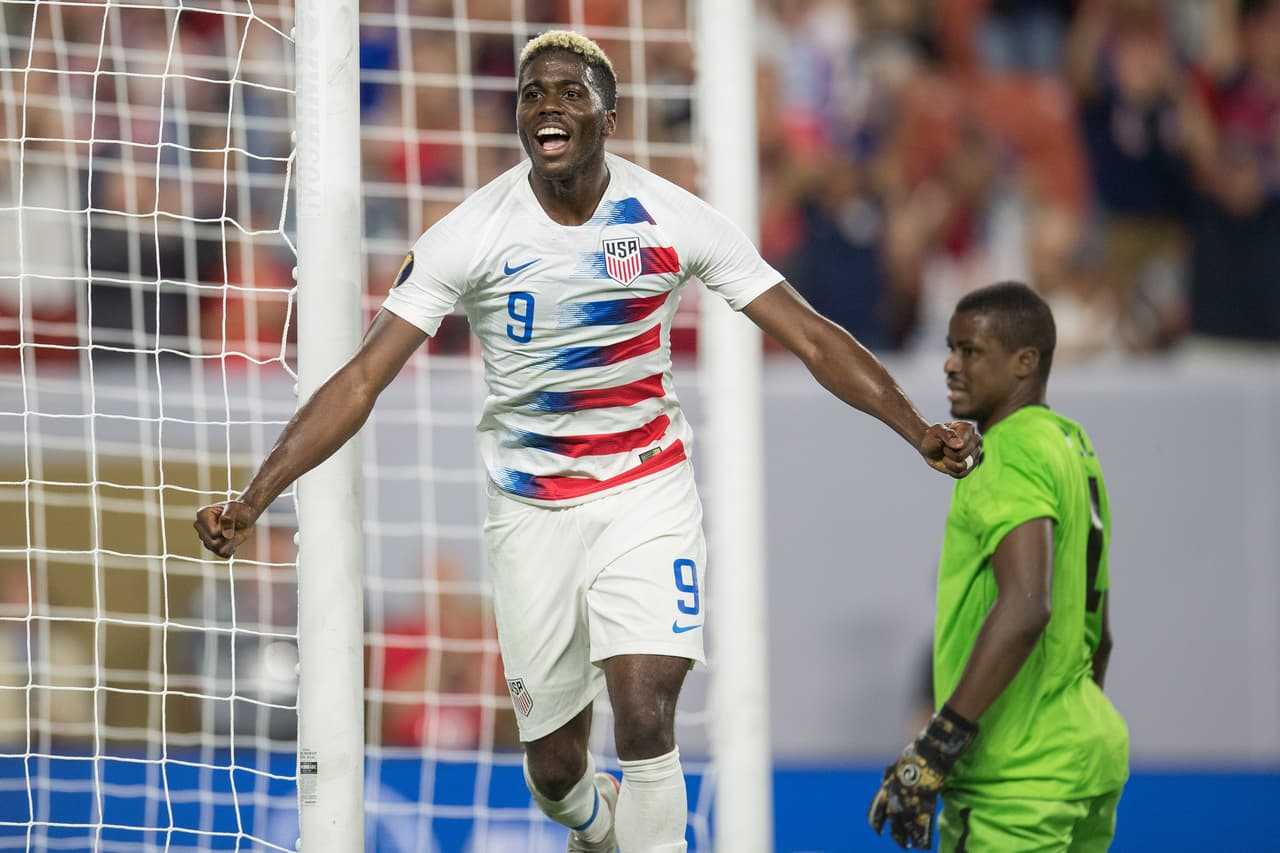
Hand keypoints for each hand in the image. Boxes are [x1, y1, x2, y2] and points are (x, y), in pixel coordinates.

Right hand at [193, 499, 260, 558]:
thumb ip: (229, 518)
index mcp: (202, 514)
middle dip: (227, 539)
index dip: (225, 529)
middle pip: (212, 544)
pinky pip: (222, 554)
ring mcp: (205, 538)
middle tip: (234, 528)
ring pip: (217, 550)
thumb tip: (226, 534)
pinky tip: (234, 539)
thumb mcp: (236, 508)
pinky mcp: (212, 546)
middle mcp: (200, 527)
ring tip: (234, 533)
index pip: (213, 533)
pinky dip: (231, 548)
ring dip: (230, 543)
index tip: (230, 520)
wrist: (245, 516)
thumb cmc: (240, 509)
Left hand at [868, 704, 977, 849]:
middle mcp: (898, 788)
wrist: (934, 744)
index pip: (878, 803)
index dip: (876, 817)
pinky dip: (922, 831)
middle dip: (893, 830)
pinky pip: (922, 817)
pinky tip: (921, 842)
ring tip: (907, 846)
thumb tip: (884, 780)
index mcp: (891, 780)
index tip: (876, 829)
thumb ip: (892, 773)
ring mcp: (912, 791)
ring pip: (905, 820)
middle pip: (891, 815)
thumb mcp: (899, 762)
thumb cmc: (918, 752)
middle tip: (895, 842)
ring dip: (906, 835)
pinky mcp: (926, 794)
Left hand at [919, 422, 980, 478]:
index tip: (943, 441)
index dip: (948, 446)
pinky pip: (962, 474)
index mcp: (969, 428)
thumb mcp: (936, 432)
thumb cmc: (933, 437)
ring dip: (949, 464)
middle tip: (944, 449)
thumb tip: (960, 445)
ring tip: (946, 457)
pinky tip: (948, 463)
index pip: (962, 444)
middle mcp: (976, 440)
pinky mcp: (971, 465)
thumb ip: (947, 435)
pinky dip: (951, 471)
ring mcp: (975, 453)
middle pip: (962, 456)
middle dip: (948, 455)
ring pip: (963, 467)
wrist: (930, 447)